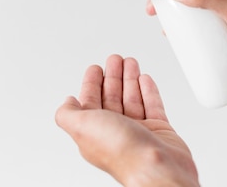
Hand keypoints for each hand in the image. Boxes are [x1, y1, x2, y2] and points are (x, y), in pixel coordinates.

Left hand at [55, 55, 198, 186]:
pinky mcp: (159, 132)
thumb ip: (67, 113)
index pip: (90, 101)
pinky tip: (145, 79)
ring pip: (132, 99)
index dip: (92, 83)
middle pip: (112, 97)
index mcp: (94, 131)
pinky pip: (152, 107)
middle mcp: (115, 132)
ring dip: (130, 79)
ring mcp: (138, 132)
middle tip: (115, 59)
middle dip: (113, 76)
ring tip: (131, 63)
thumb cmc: (122, 151)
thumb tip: (66, 102)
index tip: (95, 68)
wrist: (157, 167)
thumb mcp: (81, 126)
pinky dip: (148, 91)